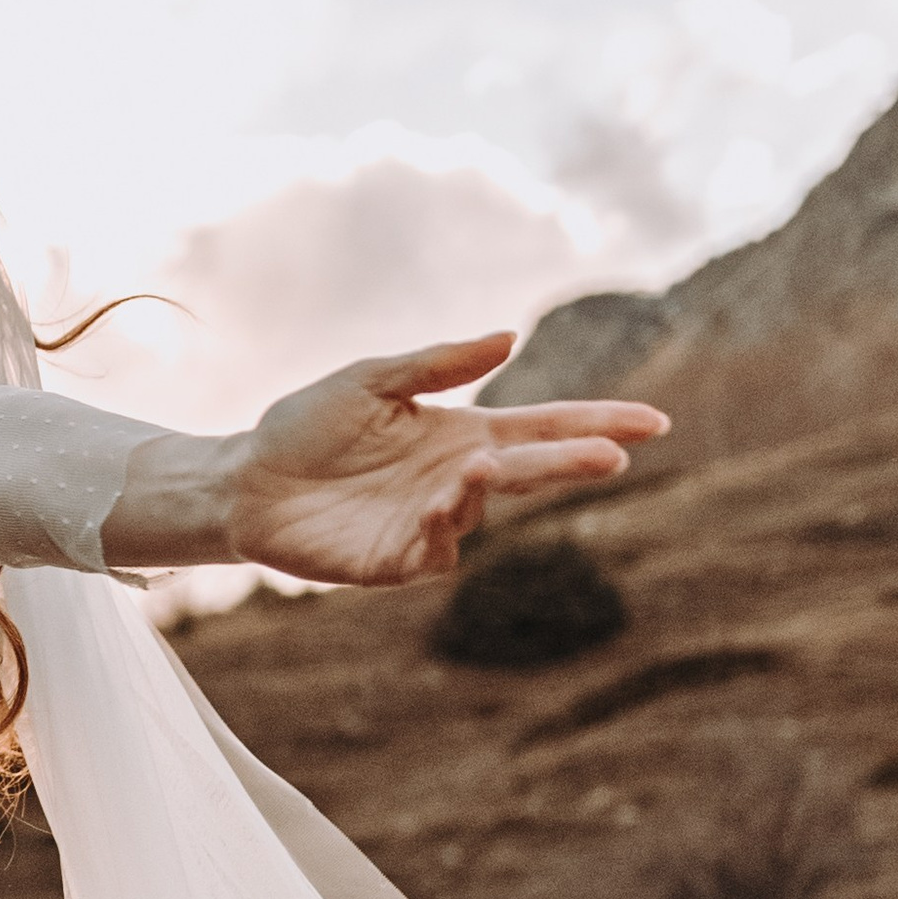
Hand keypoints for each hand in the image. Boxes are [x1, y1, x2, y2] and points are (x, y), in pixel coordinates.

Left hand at [224, 334, 667, 588]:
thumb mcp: (371, 379)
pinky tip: (440, 500)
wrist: (244, 480)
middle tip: (613, 456)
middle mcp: (458, 479)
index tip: (653, 421)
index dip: (597, 424)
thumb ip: (437, 363)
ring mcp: (432, 523)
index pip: (544, 427)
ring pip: (483, 507)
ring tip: (485, 465)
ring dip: (490, 485)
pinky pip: (438, 548)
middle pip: (532, 471)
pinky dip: (446, 523)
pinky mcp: (398, 562)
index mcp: (462, 434)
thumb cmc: (305, 426)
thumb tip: (509, 337)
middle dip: (573, 463)